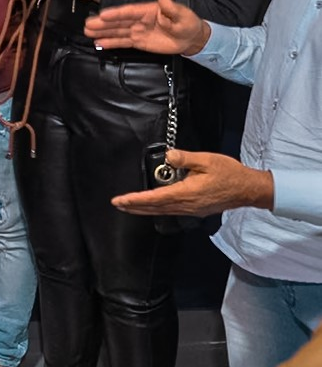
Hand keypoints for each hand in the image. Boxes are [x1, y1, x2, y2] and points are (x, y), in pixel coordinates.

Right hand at [85, 0, 210, 54]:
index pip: (129, 12)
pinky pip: (122, 42)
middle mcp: (139, 20)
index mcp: (148, 11)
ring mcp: (137, 31)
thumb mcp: (182, 14)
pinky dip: (110, 43)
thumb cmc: (188, 23)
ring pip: (117, 32)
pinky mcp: (138, 42)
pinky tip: (99, 43)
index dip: (116, 14)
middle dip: (103, 23)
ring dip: (102, 32)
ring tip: (88, 32)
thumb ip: (171, 7)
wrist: (191, 39)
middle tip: (87, 24)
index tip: (103, 15)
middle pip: (119, 22)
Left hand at [111, 150, 274, 216]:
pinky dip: (157, 208)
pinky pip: (171, 210)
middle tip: (117, 204)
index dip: (135, 199)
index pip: (154, 198)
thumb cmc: (230, 174)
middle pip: (154, 207)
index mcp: (186, 193)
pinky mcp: (196, 210)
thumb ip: (185, 158)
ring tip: (128, 206)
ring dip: (143, 208)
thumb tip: (169, 156)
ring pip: (162, 210)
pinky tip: (152, 205)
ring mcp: (191, 209)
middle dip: (134, 206)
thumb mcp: (207, 160)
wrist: (249, 189)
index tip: (120, 200)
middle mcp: (187, 205)